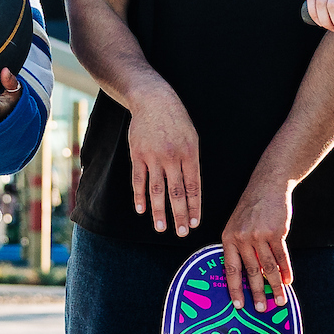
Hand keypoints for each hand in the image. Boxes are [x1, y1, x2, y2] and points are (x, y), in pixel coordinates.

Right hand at [127, 85, 201, 235]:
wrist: (153, 100)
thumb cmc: (176, 120)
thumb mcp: (192, 138)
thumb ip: (192, 163)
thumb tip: (191, 190)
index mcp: (190, 154)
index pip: (194, 187)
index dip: (194, 206)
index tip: (195, 223)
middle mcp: (173, 157)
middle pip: (177, 192)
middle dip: (180, 215)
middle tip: (182, 233)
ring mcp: (153, 156)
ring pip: (157, 190)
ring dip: (159, 211)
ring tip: (161, 229)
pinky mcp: (138, 154)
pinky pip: (138, 179)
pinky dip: (139, 196)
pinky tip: (141, 210)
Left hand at [222, 180, 293, 312]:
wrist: (267, 186)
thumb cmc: (251, 208)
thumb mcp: (236, 225)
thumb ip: (239, 248)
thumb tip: (249, 275)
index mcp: (228, 238)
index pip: (230, 268)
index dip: (234, 288)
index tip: (238, 305)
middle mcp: (242, 238)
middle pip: (251, 271)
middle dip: (257, 293)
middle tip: (262, 309)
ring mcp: (259, 235)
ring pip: (268, 267)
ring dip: (275, 286)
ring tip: (280, 300)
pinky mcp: (276, 232)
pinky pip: (282, 256)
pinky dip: (286, 270)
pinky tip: (288, 281)